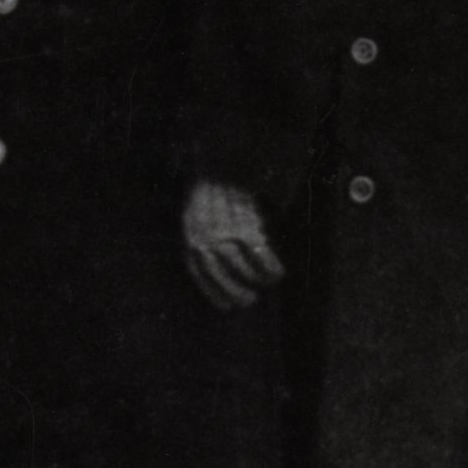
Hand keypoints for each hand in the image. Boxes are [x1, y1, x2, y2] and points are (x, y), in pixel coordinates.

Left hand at [179, 181, 280, 310]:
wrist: (222, 161)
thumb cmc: (211, 190)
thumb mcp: (195, 215)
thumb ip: (203, 238)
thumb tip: (221, 267)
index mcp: (189, 235)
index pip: (198, 273)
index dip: (213, 292)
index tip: (226, 306)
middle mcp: (203, 237)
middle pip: (219, 274)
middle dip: (235, 292)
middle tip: (249, 300)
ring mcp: (224, 232)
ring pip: (241, 267)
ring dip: (255, 280)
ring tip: (264, 284)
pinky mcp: (245, 225)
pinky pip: (260, 254)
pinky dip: (271, 267)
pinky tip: (278, 273)